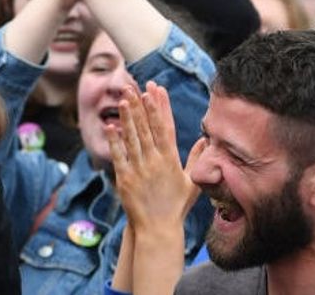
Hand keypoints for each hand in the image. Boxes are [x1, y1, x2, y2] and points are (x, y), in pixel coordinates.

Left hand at [107, 83, 201, 231]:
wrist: (158, 228)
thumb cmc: (175, 206)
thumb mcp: (191, 182)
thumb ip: (196, 159)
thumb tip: (203, 139)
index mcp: (171, 160)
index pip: (165, 127)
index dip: (160, 107)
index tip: (157, 89)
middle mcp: (155, 162)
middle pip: (147, 128)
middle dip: (142, 105)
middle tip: (136, 85)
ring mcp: (139, 169)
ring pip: (133, 138)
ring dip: (128, 117)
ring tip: (124, 97)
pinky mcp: (124, 178)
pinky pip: (119, 155)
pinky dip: (115, 140)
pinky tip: (111, 125)